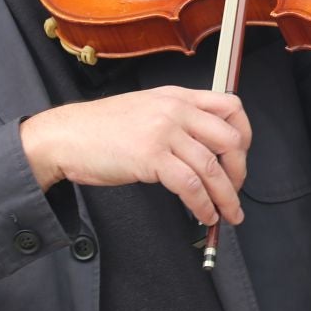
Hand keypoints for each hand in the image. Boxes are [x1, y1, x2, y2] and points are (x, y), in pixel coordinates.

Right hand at [20, 87, 251, 225]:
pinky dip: (203, 205)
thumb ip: (177, 118)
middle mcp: (176, 109)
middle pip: (230, 139)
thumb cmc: (101, 128)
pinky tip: (204, 215)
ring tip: (228, 214)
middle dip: (239, 170)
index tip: (242, 157)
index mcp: (178, 96)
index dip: (245, 134)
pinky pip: (190, 186)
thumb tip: (207, 146)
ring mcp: (164, 132)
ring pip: (212, 168)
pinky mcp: (151, 157)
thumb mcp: (147, 108)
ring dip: (226, 197)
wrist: (66, 136)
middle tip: (235, 189)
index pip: (230, 106)